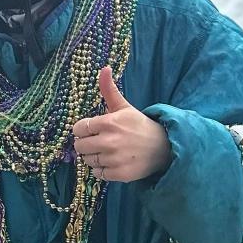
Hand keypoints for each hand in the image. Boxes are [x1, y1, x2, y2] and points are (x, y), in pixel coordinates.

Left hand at [71, 66, 170, 182]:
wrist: (164, 147)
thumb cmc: (139, 125)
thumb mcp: (124, 106)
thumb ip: (109, 90)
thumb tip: (104, 68)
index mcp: (108, 123)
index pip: (78, 128)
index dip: (83, 130)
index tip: (93, 130)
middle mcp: (109, 141)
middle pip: (79, 146)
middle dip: (86, 144)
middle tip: (99, 142)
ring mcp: (114, 159)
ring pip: (87, 161)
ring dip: (94, 157)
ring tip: (107, 152)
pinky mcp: (119, 174)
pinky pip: (97, 174)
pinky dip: (101, 170)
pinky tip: (112, 162)